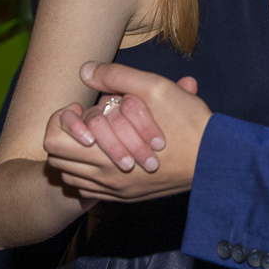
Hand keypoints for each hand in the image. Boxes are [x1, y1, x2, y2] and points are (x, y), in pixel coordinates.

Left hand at [45, 62, 210, 199]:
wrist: (215, 159)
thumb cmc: (187, 122)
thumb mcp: (154, 88)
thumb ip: (115, 76)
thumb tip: (84, 70)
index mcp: (105, 153)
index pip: (53, 143)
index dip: (61, 121)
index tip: (83, 109)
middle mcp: (105, 178)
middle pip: (58, 161)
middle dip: (67, 138)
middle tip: (88, 122)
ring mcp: (116, 192)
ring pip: (72, 178)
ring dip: (76, 157)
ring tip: (97, 138)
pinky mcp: (128, 199)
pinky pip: (90, 192)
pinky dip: (90, 175)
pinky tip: (107, 157)